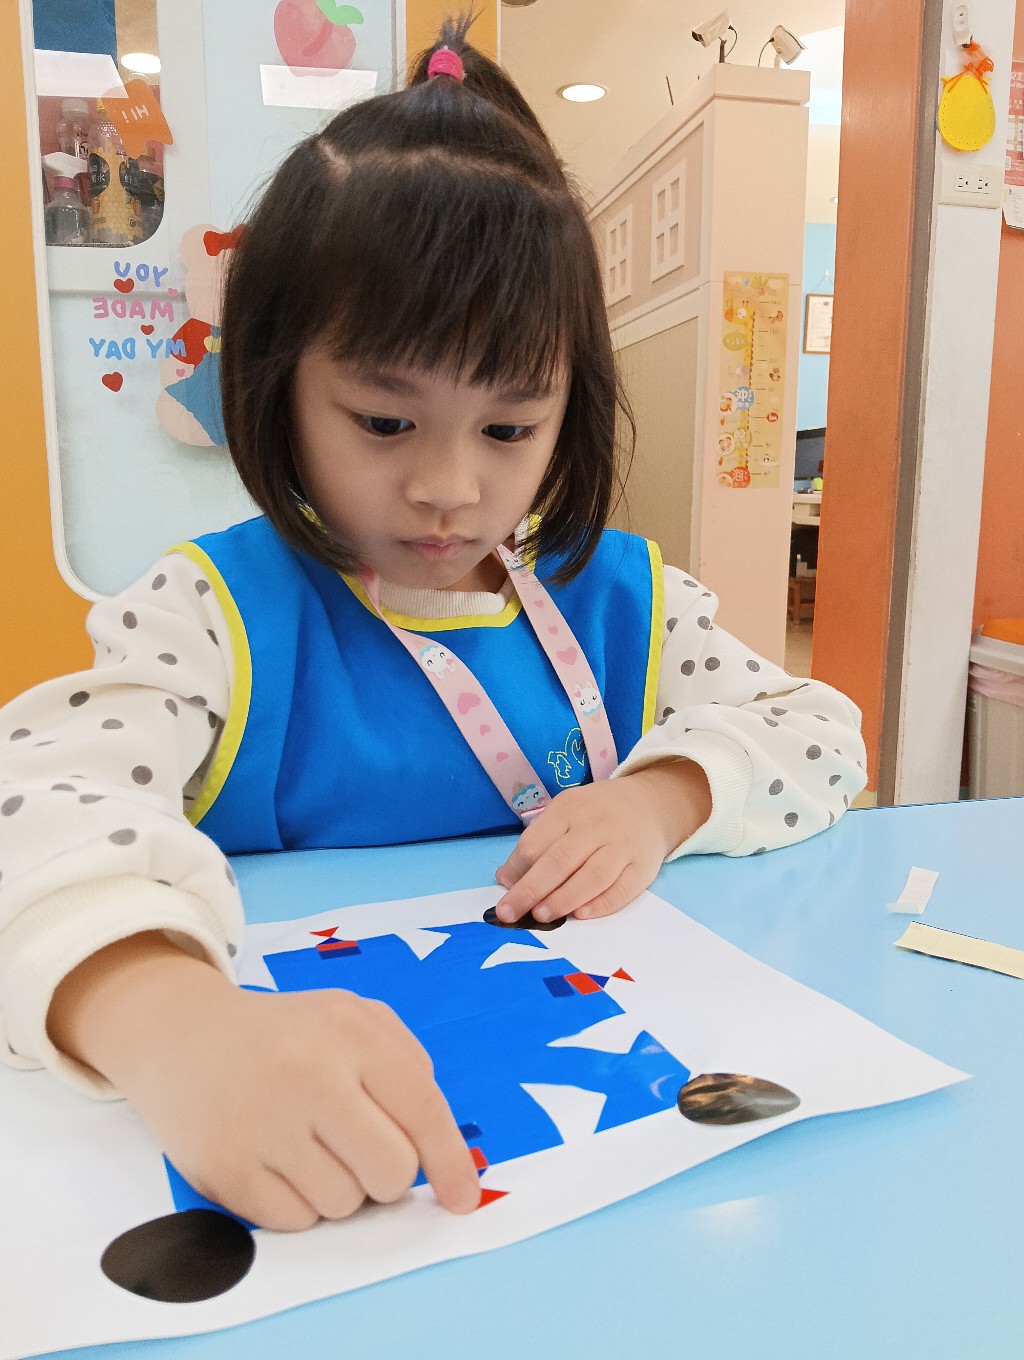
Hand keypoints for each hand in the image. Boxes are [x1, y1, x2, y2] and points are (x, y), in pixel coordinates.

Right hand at [48, 935, 479, 1230]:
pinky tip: (276, 1160)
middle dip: (387, 1173)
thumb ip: (407, 1068)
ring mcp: (261, 1123)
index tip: (463, 1197)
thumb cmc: (288, 1034)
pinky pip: (296, 1222)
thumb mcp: (352, 1019)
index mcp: (348, 1030)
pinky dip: (297, 1203)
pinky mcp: (223, 1169)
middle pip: (391, 1171)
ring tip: (307, 1143)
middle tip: (359, 1147)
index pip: (422, 1108)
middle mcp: (307, 1073)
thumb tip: (443, 1153)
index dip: (450, 1161)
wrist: (182, 1034)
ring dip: (339, 1186)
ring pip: (345, 1204)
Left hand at [493, 761, 711, 924]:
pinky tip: (580, 915)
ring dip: (564, 899)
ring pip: (593, 876)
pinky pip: (622, 890)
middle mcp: (597, 825)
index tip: (504, 891)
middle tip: (510, 913)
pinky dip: (601, 905)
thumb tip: (506, 879)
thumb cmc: (595, 814)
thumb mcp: (564, 814)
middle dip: (531, 890)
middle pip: (560, 860)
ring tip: (541, 916)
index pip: (536, 842)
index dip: (517, 870)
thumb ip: (536, 843)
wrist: (649, 804)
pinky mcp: (643, 867)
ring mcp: (623, 846)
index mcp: (569, 809)